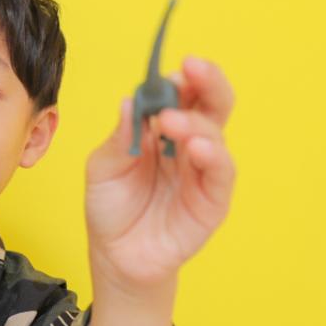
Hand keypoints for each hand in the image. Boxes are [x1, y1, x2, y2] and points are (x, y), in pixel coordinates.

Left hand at [85, 56, 235, 299]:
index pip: (180, 95)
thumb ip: (120, 137)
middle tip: (193, 68)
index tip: (167, 69)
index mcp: (162, 130)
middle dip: (207, 81)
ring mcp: (202, 171)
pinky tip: (198, 148)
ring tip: (172, 122)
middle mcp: (188, 145)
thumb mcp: (103, 167)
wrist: (115, 256)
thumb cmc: (111, 207)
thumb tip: (129, 102)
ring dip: (197, 122)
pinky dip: (214, 156)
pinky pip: (221, 174)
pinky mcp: (212, 201)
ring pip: (215, 134)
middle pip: (209, 104)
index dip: (178, 79)